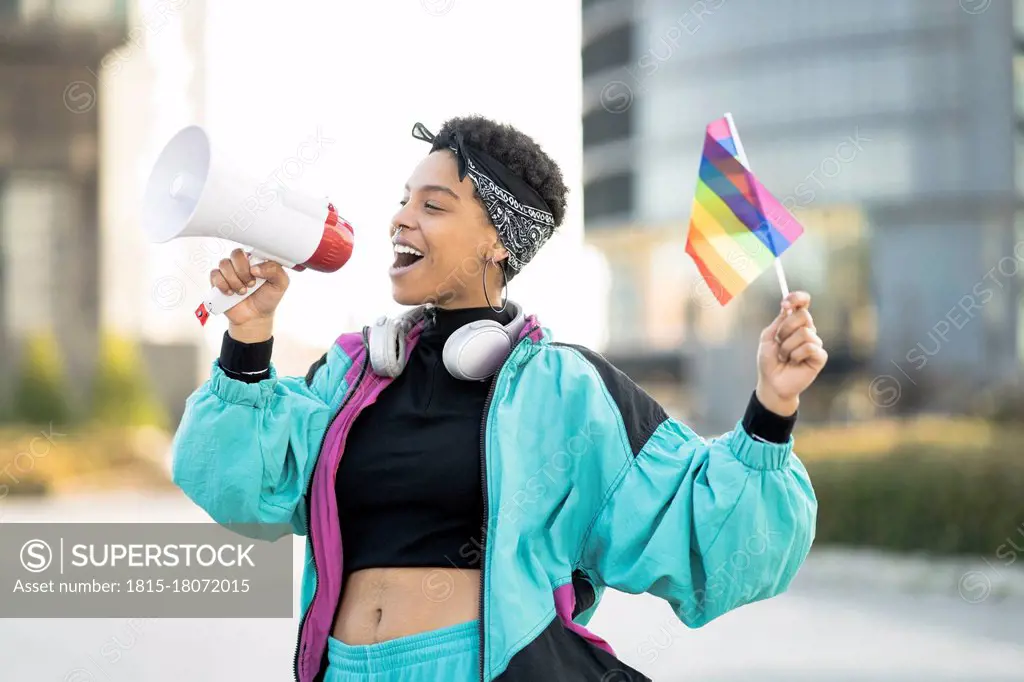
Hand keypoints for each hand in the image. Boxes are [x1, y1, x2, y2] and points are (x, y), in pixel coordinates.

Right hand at [210, 248, 288, 341]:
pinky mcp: (218, 281)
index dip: (252, 260)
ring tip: (242, 291)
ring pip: (224, 264)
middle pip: (236, 253)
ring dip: (234, 280)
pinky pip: (214, 275)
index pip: (251, 247)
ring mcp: (229, 271)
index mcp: (256, 260)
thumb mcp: (281, 284)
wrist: (255, 317)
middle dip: (243, 271)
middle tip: (251, 284)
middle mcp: (241, 263)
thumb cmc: (268, 298)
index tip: (257, 273)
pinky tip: (230, 292)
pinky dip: (222, 285)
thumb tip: (255, 268)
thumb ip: (275, 270)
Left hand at [755, 291, 827, 415]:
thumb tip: (787, 307)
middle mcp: (807, 331)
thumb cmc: (769, 362)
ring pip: (804, 333)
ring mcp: (815, 343)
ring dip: (788, 346)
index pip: (802, 303)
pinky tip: (794, 362)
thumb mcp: (767, 338)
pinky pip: (809, 347)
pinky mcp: (820, 357)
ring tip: (784, 357)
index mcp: (794, 324)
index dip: (797, 298)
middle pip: (803, 315)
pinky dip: (796, 355)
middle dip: (785, 329)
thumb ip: (778, 322)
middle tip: (779, 342)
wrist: (772, 383)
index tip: (785, 302)